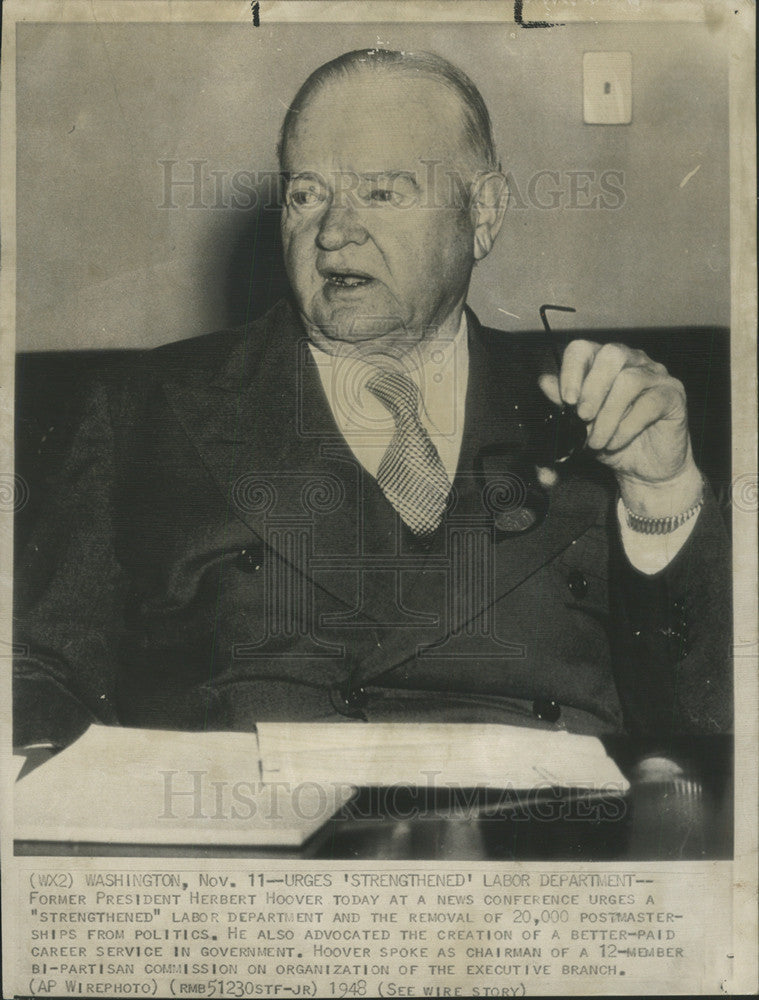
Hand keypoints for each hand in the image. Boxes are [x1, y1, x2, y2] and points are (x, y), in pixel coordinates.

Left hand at [538, 341, 701, 515]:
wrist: (644, 470)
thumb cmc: (612, 442)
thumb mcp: (580, 426)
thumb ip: (563, 403)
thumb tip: (545, 381)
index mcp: (604, 364)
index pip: (583, 349)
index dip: (572, 370)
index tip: (567, 399)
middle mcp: (632, 362)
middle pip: (611, 354)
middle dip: (592, 388)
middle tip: (583, 417)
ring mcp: (656, 376)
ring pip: (629, 380)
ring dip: (608, 415)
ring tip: (598, 441)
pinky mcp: (673, 395)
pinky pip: (649, 403)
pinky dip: (627, 427)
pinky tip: (616, 442)